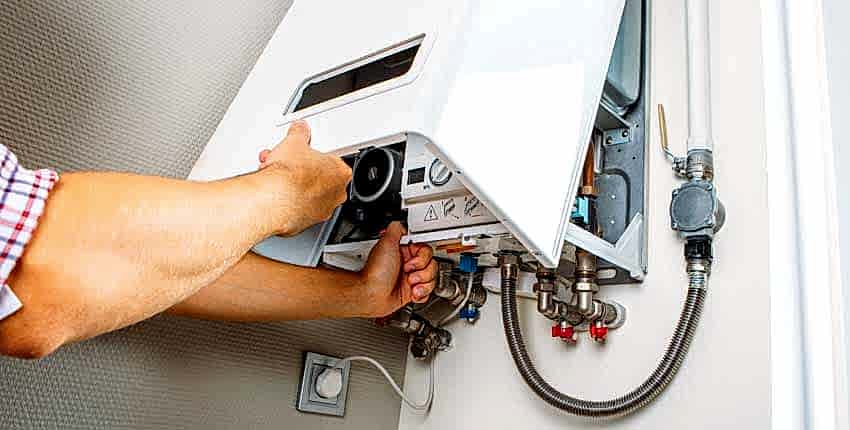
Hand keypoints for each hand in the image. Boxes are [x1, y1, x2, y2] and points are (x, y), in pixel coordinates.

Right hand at [258, 121, 351, 235]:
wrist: (273, 199)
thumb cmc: (290, 175)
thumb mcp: (294, 142)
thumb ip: (300, 133)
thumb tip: (300, 130)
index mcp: (340, 172)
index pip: (332, 160)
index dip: (315, 155)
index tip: (305, 153)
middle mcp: (335, 194)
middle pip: (319, 178)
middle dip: (301, 170)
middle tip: (287, 163)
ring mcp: (321, 210)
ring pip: (308, 194)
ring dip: (293, 184)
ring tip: (276, 176)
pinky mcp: (305, 222)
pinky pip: (297, 208)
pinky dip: (287, 201)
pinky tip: (275, 191)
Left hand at [357, 222, 437, 317]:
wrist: (372, 294)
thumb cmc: (377, 272)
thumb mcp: (385, 242)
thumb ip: (395, 229)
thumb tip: (400, 223)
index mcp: (404, 252)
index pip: (426, 250)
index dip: (422, 256)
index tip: (412, 260)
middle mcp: (409, 265)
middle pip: (432, 264)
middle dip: (422, 271)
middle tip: (408, 272)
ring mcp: (412, 279)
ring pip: (432, 278)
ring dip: (423, 283)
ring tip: (410, 284)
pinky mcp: (413, 292)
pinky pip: (428, 291)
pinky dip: (422, 293)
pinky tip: (413, 292)